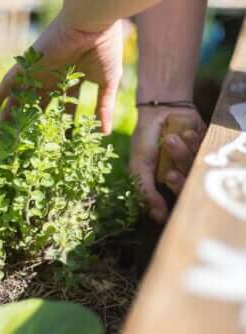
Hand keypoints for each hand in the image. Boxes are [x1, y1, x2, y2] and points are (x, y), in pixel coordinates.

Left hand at [0, 12, 123, 133]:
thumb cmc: (104, 49)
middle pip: (38, 105)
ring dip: (13, 114)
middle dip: (32, 123)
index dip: (61, 125)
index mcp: (70, 81)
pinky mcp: (30, 66)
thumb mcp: (107, 82)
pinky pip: (10, 82)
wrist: (93, 25)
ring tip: (3, 133)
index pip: (64, 107)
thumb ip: (103, 107)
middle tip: (24, 142)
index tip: (59, 142)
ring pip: (22, 97)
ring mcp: (39, 73)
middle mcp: (53, 78)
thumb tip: (104, 133)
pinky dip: (0, 94)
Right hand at [130, 107, 205, 222]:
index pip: (175, 198)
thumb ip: (146, 191)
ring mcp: (193, 161)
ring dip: (183, 152)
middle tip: (172, 162)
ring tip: (172, 137)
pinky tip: (186, 132)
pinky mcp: (205, 147)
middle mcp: (181, 174)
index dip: (176, 189)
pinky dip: (196, 141)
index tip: (169, 176)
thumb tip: (158, 218)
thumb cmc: (145, 139)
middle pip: (190, 184)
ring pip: (197, 166)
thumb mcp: (139, 166)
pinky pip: (207, 150)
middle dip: (180, 171)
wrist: (159, 109)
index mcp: (164, 183)